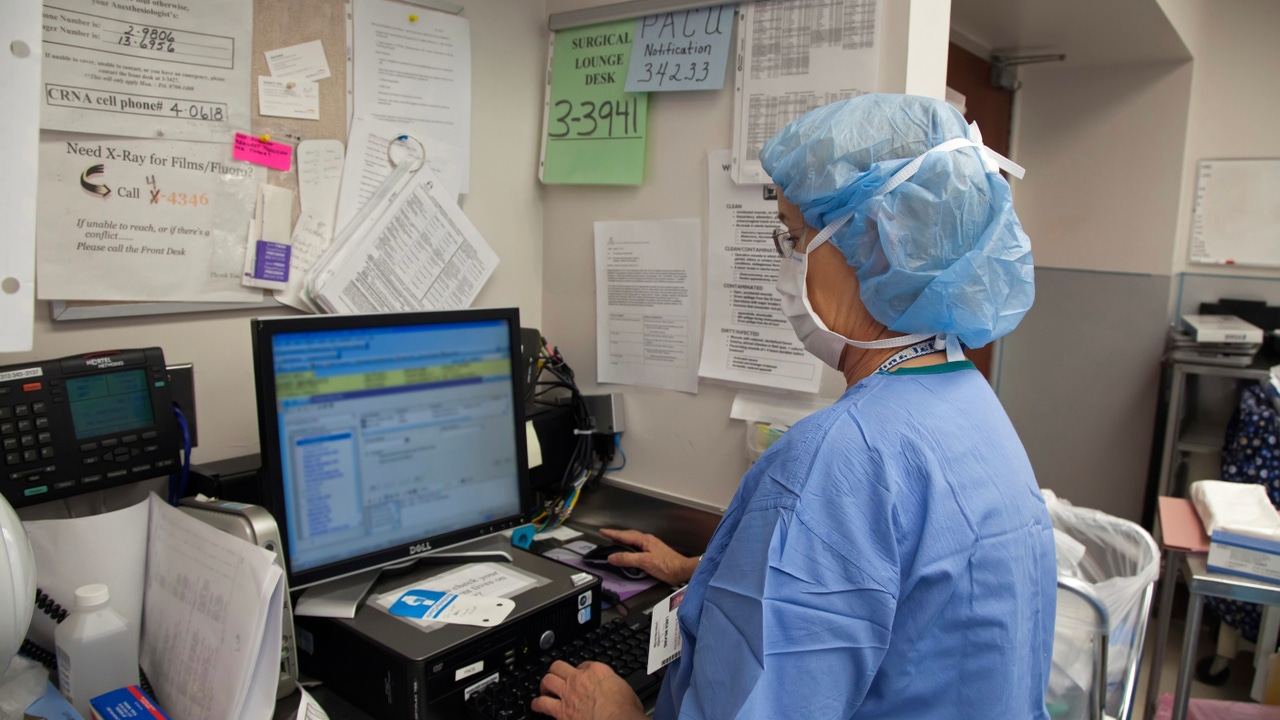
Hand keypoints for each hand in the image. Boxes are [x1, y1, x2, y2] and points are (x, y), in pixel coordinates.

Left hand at [531, 660, 645, 719]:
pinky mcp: (560, 711)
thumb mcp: (626, 691)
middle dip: (557, 671)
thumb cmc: (625, 711)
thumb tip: (616, 692)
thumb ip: (615, 687)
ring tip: (544, 689)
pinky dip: (537, 704)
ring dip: (545, 685)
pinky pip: (542, 704)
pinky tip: (536, 706)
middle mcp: (579, 679)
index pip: (584, 664)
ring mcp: (567, 694)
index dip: (581, 671)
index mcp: (598, 671)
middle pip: (559, 666)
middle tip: (557, 677)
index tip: (581, 676)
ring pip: (547, 680)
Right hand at [599, 528, 697, 585]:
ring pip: (634, 541)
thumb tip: (612, 557)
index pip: (624, 535)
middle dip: (617, 535)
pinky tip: (630, 552)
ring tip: (615, 543)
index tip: (603, 531)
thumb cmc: (667, 566)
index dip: (612, 533)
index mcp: (645, 540)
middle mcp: (648, 540)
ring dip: (624, 541)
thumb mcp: (644, 562)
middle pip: (629, 536)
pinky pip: (638, 547)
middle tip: (607, 536)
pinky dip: (631, 547)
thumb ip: (627, 559)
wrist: (683, 571)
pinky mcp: (654, 553)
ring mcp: (652, 546)